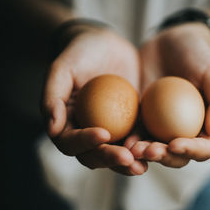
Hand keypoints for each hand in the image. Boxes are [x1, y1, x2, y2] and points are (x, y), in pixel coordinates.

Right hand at [42, 26, 146, 174]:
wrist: (105, 44)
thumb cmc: (80, 53)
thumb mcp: (63, 68)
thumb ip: (53, 97)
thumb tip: (52, 129)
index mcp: (65, 125)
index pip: (70, 142)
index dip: (85, 142)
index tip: (103, 133)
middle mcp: (85, 133)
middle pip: (93, 155)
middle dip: (109, 158)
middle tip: (126, 157)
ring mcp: (109, 131)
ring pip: (115, 154)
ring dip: (128, 163)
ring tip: (142, 164)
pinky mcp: (129, 126)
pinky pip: (136, 141)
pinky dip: (144, 148)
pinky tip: (157, 149)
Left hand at [126, 23, 209, 167]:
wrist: (171, 43)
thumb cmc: (198, 56)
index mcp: (207, 129)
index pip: (203, 149)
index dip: (191, 151)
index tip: (175, 144)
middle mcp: (185, 134)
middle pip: (176, 156)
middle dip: (163, 158)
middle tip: (149, 150)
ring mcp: (162, 129)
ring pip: (154, 150)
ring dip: (143, 154)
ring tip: (132, 149)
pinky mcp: (143, 121)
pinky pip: (136, 134)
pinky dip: (129, 140)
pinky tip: (122, 139)